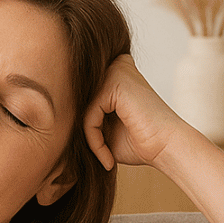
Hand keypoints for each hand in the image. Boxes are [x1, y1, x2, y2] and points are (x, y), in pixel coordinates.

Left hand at [83, 54, 201, 172]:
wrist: (167, 149)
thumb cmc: (140, 143)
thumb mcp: (105, 129)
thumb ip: (85, 118)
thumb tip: (56, 119)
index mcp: (115, 72)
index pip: (80, 98)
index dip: (81, 127)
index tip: (94, 154)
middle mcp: (116, 65)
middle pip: (78, 102)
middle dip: (81, 132)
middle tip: (95, 157)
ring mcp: (116, 71)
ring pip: (81, 109)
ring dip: (89, 139)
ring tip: (105, 158)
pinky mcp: (115, 83)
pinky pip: (88, 115)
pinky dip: (94, 140)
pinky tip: (108, 157)